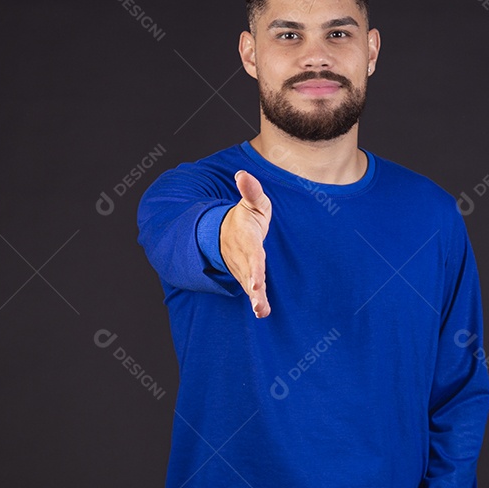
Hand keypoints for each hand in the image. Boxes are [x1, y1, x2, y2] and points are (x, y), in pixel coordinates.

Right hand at [219, 170, 271, 317]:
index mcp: (247, 239)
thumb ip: (251, 190)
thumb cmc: (246, 217)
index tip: (257, 279)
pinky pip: (252, 290)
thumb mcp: (252, 202)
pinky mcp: (246, 276)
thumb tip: (242, 174)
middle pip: (249, 272)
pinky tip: (262, 313)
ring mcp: (243, 268)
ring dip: (255, 298)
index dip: (254, 266)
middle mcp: (244, 256)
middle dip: (252, 286)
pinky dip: (257, 302)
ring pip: (248, 284)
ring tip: (261, 311)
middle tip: (257, 296)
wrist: (225, 233)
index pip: (252, 253)